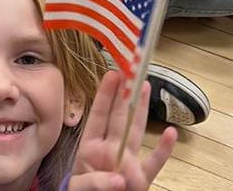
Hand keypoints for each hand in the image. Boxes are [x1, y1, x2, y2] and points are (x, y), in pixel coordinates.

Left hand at [68, 71, 176, 190]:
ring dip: (142, 111)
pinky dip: (164, 150)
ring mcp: (127, 162)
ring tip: (147, 87)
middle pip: (119, 118)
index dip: (105, 94)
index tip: (112, 73)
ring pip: (136, 132)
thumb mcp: (79, 186)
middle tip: (131, 71)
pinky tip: (171, 132)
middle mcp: (111, 150)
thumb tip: (119, 179)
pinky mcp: (141, 179)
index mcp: (91, 147)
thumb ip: (95, 182)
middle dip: (125, 95)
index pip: (99, 115)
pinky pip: (154, 164)